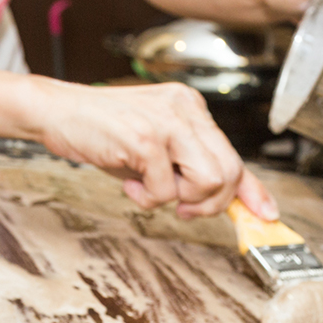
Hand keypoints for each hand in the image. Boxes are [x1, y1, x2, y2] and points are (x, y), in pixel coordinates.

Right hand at [31, 79, 278, 220]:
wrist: (56, 111)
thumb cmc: (102, 130)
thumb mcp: (154, 146)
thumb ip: (186, 166)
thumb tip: (220, 201)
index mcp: (191, 108)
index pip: (234, 153)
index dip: (253, 190)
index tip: (266, 214)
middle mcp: (186, 109)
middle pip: (229, 172)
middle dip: (210, 202)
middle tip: (182, 206)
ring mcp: (168, 122)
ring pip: (209, 181)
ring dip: (179, 199)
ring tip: (149, 187)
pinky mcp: (146, 138)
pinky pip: (166, 190)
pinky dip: (146, 198)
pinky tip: (129, 180)